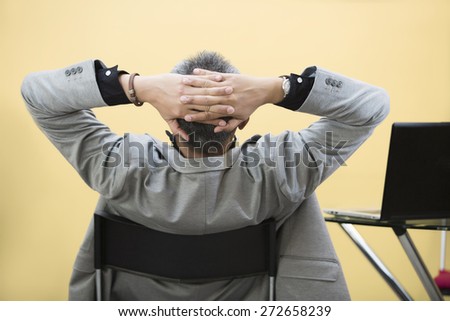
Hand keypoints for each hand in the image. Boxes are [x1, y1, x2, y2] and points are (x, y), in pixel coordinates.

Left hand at [120, 73, 234, 139]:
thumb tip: (187, 139)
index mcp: (184, 113)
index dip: (214, 120)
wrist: (151, 88)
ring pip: (205, 92)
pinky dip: (210, 80)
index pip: (202, 117)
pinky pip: (199, 81)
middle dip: (221, 107)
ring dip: (219, 91)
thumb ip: (178, 129)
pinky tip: (220, 79)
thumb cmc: (160, 105)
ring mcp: (185, 90)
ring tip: (231, 91)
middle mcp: (186, 102)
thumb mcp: (168, 119)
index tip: (225, 123)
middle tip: (234, 108)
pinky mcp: (184, 81)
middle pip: (207, 105)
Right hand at [181, 69, 283, 131]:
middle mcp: (226, 97)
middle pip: (205, 99)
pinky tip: (194, 71)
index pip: (209, 113)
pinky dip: (203, 73)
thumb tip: (216, 129)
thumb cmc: (251, 106)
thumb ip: (229, 125)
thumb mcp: (242, 117)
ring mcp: (227, 85)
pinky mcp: (228, 76)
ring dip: (194, 84)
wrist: (262, 90)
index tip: (186, 117)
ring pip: (207, 85)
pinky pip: (213, 75)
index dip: (197, 115)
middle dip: (191, 99)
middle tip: (179, 99)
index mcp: (228, 109)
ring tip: (182, 83)